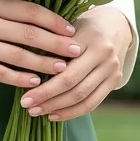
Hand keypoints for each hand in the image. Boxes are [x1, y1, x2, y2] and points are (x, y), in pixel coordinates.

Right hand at [0, 0, 82, 89]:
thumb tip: (33, 18)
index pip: (29, 10)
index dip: (53, 19)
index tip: (70, 28)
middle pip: (29, 33)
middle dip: (56, 42)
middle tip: (76, 50)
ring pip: (19, 55)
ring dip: (43, 63)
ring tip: (62, 69)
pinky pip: (1, 73)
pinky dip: (20, 78)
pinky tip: (34, 82)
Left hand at [17, 6, 131, 121]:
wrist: (116, 25)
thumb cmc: (82, 26)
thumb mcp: (67, 28)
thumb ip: (52, 46)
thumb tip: (26, 69)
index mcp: (90, 38)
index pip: (65, 68)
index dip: (44, 86)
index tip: (23, 95)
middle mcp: (104, 55)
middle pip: (73, 85)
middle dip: (48, 99)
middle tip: (27, 106)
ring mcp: (112, 70)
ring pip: (83, 97)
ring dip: (58, 109)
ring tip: (37, 112)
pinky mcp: (116, 81)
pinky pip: (93, 103)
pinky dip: (73, 112)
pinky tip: (55, 115)